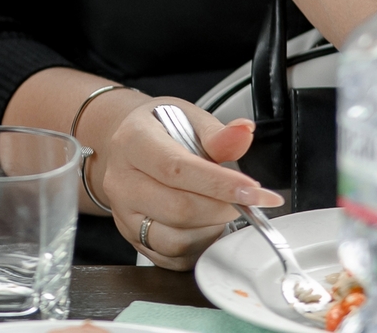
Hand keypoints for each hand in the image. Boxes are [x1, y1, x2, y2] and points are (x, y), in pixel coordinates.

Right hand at [80, 94, 282, 269]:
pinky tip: (206, 224)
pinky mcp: (132, 239)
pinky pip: (172, 257)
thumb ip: (217, 133)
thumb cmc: (160, 131)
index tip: (253, 190)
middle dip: (223, 209)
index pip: (177, 169)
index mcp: (133, 143)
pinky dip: (199, 246)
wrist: (127, 147)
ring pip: (176, 240)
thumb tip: (243, 132)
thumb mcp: (188, 118)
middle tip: (245, 199)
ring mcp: (124, 214)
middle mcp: (122, 181)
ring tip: (220, 208)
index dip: (220, 184)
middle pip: (179, 209)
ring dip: (211, 229)